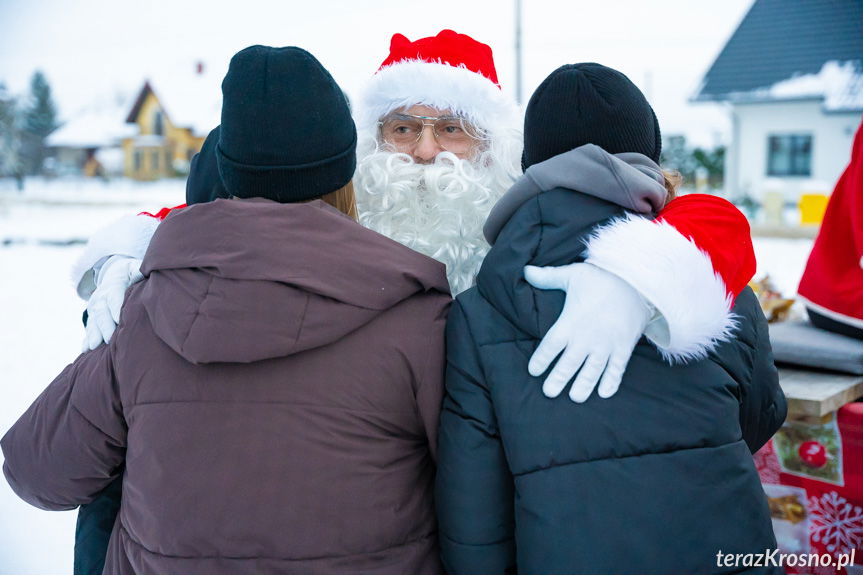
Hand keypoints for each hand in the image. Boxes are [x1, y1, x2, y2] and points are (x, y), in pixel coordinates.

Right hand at [83, 255, 143, 349]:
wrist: (113, 272)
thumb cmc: (130, 272)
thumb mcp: (134, 267)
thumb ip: (137, 271)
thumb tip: (141, 273)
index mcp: (113, 286)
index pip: (114, 298)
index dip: (115, 309)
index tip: (119, 320)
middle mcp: (101, 297)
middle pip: (102, 313)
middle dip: (105, 327)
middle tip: (109, 340)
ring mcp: (95, 307)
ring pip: (93, 322)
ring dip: (93, 335)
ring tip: (94, 347)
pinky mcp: (93, 316)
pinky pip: (89, 328)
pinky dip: (86, 339)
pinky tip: (85, 350)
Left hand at [524, 262, 652, 402]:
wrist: (638, 280)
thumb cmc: (602, 277)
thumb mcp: (572, 274)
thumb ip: (548, 277)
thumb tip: (525, 271)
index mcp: (570, 323)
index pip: (550, 347)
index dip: (540, 360)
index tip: (533, 371)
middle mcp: (586, 338)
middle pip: (568, 365)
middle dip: (557, 380)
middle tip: (549, 393)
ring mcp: (606, 345)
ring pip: (591, 372)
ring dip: (582, 387)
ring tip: (575, 398)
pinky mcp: (624, 347)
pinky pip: (616, 370)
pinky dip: (611, 383)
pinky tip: (604, 394)